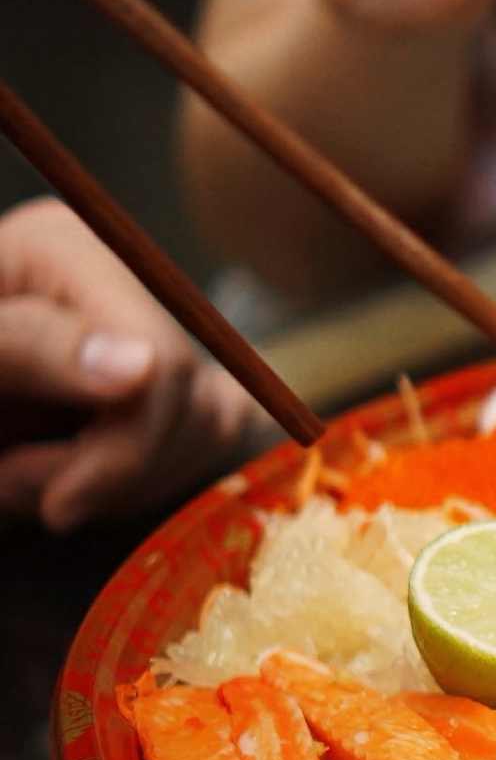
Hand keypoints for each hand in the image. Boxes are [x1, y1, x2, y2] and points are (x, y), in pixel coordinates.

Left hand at [0, 199, 255, 530]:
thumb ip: (27, 348)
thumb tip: (145, 369)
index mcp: (66, 250)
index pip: (161, 367)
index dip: (125, 451)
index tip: (56, 508)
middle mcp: (119, 282)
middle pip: (194, 401)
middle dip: (115, 471)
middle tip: (15, 489)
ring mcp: (144, 334)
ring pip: (211, 425)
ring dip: (125, 482)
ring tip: (25, 481)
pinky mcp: (158, 385)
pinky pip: (206, 440)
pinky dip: (144, 481)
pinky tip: (73, 480)